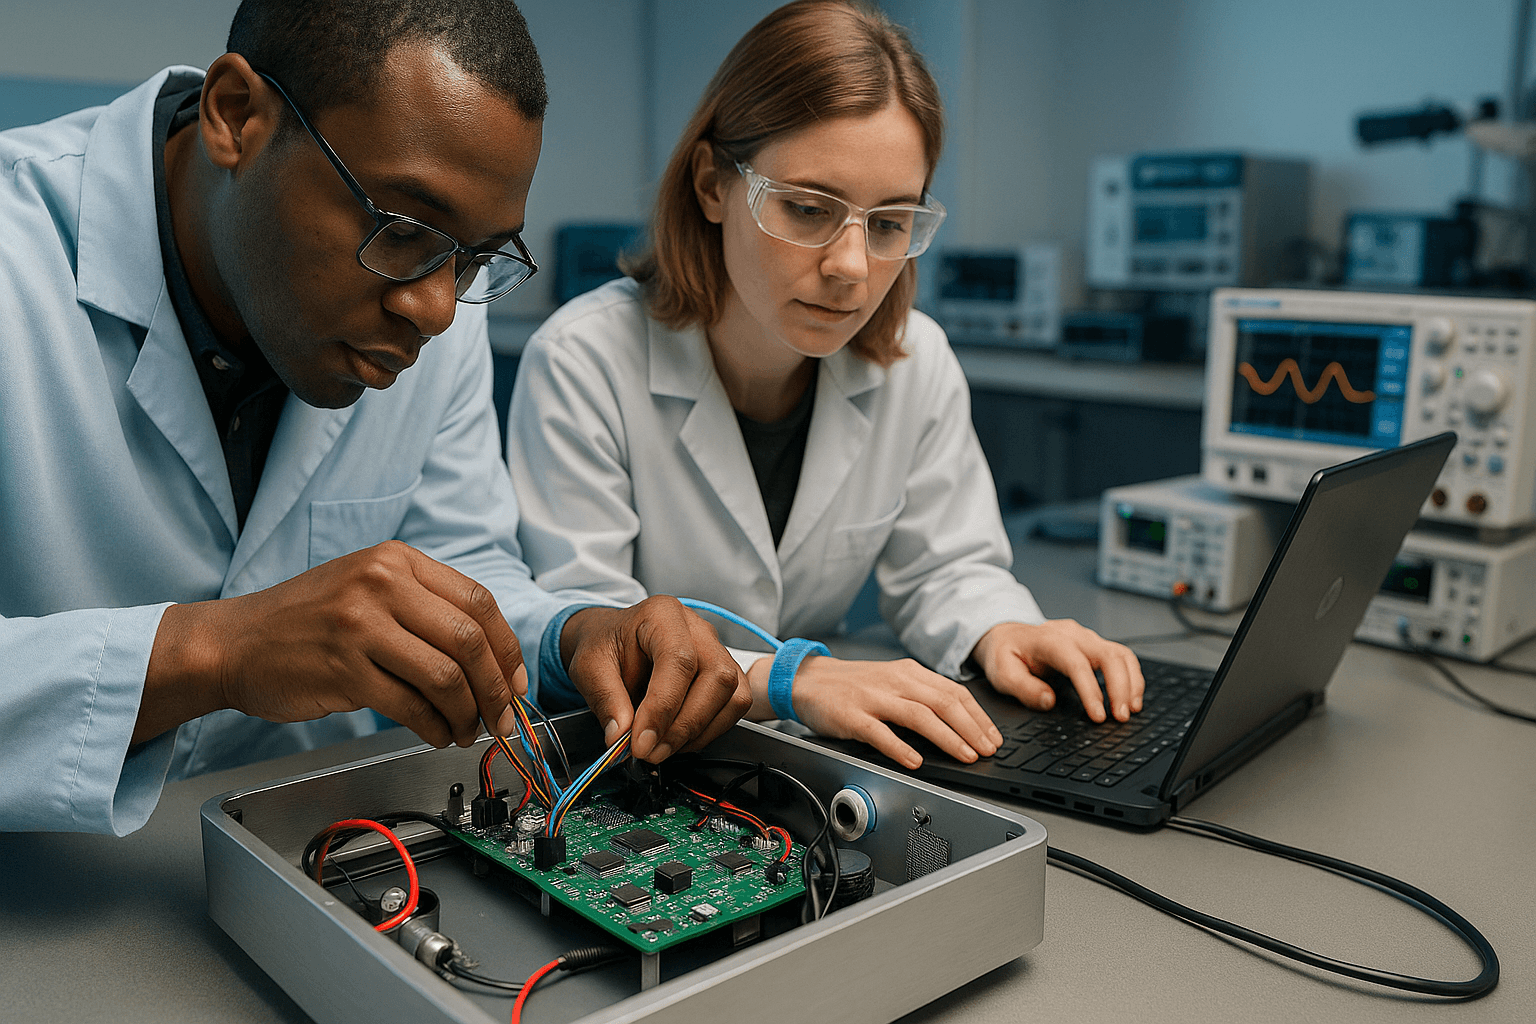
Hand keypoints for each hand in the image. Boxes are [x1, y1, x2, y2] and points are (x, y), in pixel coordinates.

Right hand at [141, 541, 526, 746]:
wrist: (232, 643)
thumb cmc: (305, 621)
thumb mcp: (367, 586)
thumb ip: (424, 607)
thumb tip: (492, 658)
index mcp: (397, 560)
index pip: (478, 601)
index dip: (507, 648)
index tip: (516, 680)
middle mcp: (382, 583)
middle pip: (469, 640)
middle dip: (497, 688)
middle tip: (503, 717)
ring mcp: (361, 625)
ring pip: (445, 676)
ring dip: (468, 714)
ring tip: (468, 731)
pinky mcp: (344, 669)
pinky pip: (411, 705)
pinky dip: (434, 727)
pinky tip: (437, 734)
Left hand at [560, 597, 750, 762]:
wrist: (614, 641)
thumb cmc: (606, 646)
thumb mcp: (589, 666)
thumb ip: (604, 698)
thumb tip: (621, 736)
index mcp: (663, 615)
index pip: (679, 661)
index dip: (663, 707)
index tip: (641, 742)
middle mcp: (698, 629)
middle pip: (717, 678)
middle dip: (685, 725)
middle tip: (651, 751)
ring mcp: (717, 650)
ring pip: (732, 696)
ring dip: (699, 732)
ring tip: (662, 747)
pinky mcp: (726, 674)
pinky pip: (734, 706)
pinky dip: (709, 731)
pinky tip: (679, 739)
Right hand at [748, 655, 1001, 769]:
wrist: (807, 680)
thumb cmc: (853, 685)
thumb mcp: (892, 681)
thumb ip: (922, 695)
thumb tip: (960, 720)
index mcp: (909, 672)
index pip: (954, 692)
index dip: (978, 716)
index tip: (992, 736)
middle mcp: (895, 681)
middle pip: (943, 702)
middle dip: (971, 728)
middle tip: (986, 750)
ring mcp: (873, 697)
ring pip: (918, 715)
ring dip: (946, 738)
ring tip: (964, 756)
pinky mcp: (852, 715)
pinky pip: (880, 732)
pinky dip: (900, 748)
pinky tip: (915, 761)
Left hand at [971, 620, 1143, 722]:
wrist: (1007, 634)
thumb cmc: (1005, 653)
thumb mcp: (1001, 673)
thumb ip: (1022, 687)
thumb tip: (1048, 701)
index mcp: (1049, 640)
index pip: (1077, 663)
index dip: (1091, 690)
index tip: (1098, 716)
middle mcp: (1073, 635)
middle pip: (1109, 655)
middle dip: (1120, 687)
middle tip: (1120, 717)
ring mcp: (1086, 638)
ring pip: (1121, 654)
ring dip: (1131, 683)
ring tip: (1130, 710)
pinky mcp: (1094, 645)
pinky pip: (1122, 657)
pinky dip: (1131, 677)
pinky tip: (1131, 698)